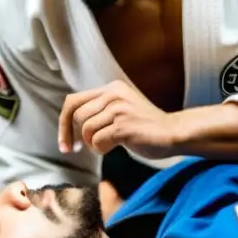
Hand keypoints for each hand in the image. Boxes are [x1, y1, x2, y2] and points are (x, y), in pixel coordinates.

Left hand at [58, 80, 178, 159]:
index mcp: (112, 88)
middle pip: (77, 116)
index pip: (73, 101)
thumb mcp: (121, 108)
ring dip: (92, 143)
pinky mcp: (124, 126)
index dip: (63, 123)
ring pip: (86, 129)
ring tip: (108, 145)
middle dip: (75, 137)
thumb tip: (68, 122)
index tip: (65, 142)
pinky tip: (114, 148)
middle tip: (81, 149)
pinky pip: (97, 141)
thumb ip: (99, 109)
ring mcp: (120, 109)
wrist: (174, 132)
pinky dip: (101, 149)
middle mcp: (114, 94)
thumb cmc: (145, 127)